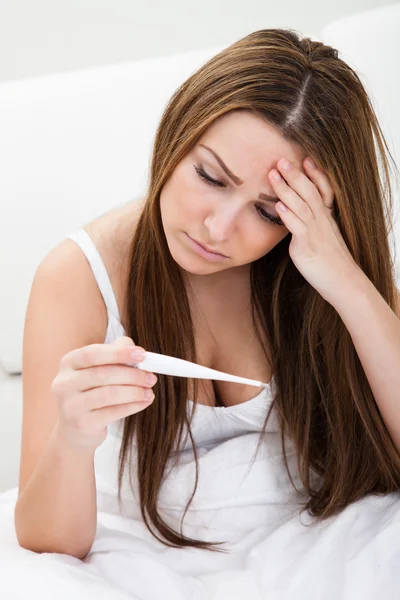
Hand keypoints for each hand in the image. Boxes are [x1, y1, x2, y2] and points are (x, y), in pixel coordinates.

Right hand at [51, 336, 157, 450]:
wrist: (74, 430)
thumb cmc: (91, 392)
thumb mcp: (98, 370)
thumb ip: (115, 354)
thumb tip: (135, 348)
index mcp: (69, 363)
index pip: (93, 353)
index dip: (119, 353)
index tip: (142, 354)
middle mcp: (64, 383)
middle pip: (103, 374)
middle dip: (132, 375)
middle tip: (151, 378)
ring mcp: (70, 405)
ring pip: (109, 394)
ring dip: (135, 392)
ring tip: (149, 392)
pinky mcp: (81, 424)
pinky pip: (113, 412)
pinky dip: (133, 406)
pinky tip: (144, 402)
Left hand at [269, 156, 360, 304]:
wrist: (343, 282)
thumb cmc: (330, 263)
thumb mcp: (324, 239)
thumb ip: (311, 225)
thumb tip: (295, 216)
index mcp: (326, 218)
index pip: (323, 190)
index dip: (316, 174)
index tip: (306, 158)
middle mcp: (322, 222)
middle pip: (309, 192)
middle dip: (295, 174)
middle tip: (281, 159)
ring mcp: (315, 233)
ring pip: (301, 205)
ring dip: (286, 189)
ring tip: (273, 175)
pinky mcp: (307, 247)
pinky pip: (298, 228)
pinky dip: (288, 215)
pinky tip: (278, 205)